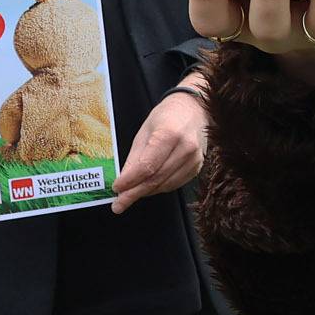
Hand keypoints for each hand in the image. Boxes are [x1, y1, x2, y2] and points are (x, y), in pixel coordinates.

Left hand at [112, 80, 206, 213]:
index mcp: (170, 134)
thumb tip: (123, 181)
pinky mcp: (197, 167)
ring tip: (131, 194)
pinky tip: (149, 187)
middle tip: (119, 204)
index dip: (130, 181)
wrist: (193, 110)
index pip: (147, 166)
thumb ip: (135, 158)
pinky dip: (159, 188)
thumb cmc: (166, 117)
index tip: (116, 189)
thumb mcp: (144, 132)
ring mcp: (194, 159)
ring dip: (146, 192)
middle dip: (134, 193)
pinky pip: (175, 184)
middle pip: (156, 178)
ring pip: (165, 185)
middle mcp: (185, 148)